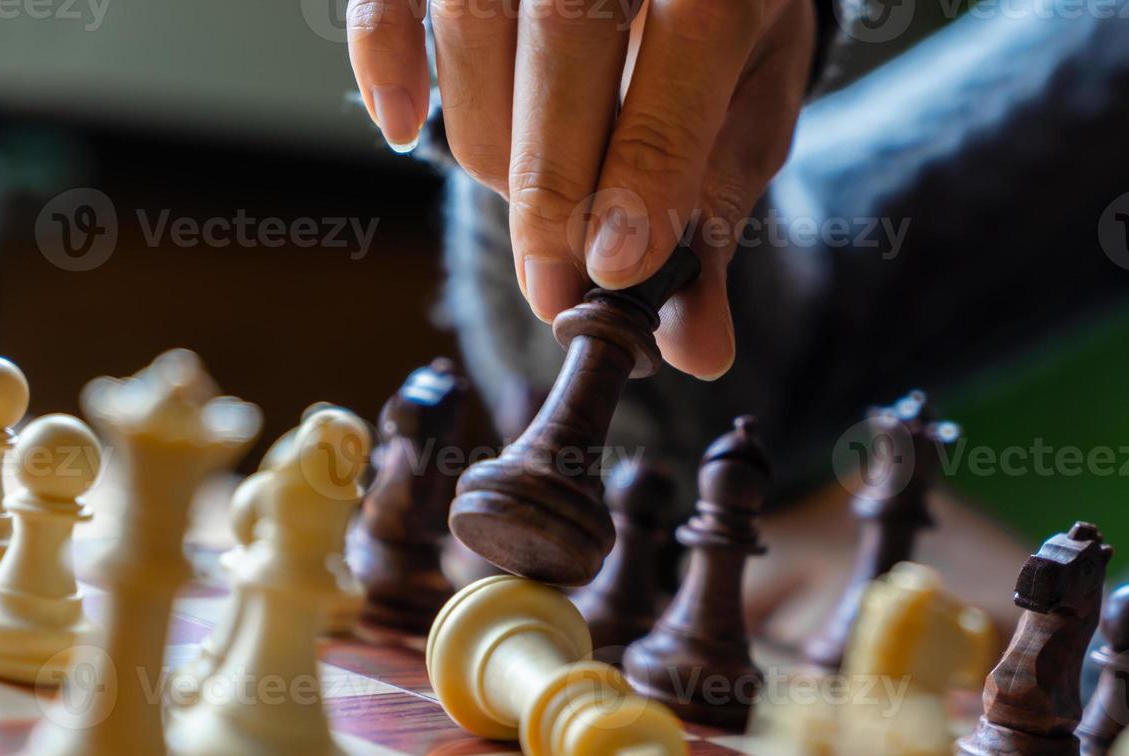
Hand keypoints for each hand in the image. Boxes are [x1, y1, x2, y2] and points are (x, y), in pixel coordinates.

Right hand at [347, 0, 816, 379]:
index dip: (641, 175)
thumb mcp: (744, 119)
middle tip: (555, 290)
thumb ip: (712, 227)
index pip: (684, 60)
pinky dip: (384, 60)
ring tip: (538, 200)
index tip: (610, 272)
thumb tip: (697, 351)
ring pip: (476, 41)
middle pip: (564, 45)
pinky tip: (402, 125)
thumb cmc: (722, 28)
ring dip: (495, 154)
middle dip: (553, 192)